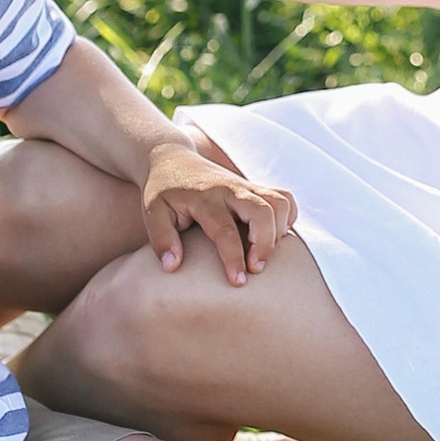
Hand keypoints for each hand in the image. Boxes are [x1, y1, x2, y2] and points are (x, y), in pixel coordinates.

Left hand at [141, 140, 297, 286]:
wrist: (172, 158)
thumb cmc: (162, 191)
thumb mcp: (152, 213)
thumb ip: (161, 239)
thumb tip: (172, 266)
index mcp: (205, 198)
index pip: (225, 229)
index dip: (234, 258)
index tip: (238, 282)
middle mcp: (230, 189)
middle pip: (262, 211)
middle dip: (265, 244)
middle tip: (256, 269)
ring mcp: (246, 186)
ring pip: (280, 202)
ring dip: (279, 231)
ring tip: (263, 253)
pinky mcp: (255, 188)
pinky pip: (284, 199)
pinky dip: (287, 219)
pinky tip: (273, 237)